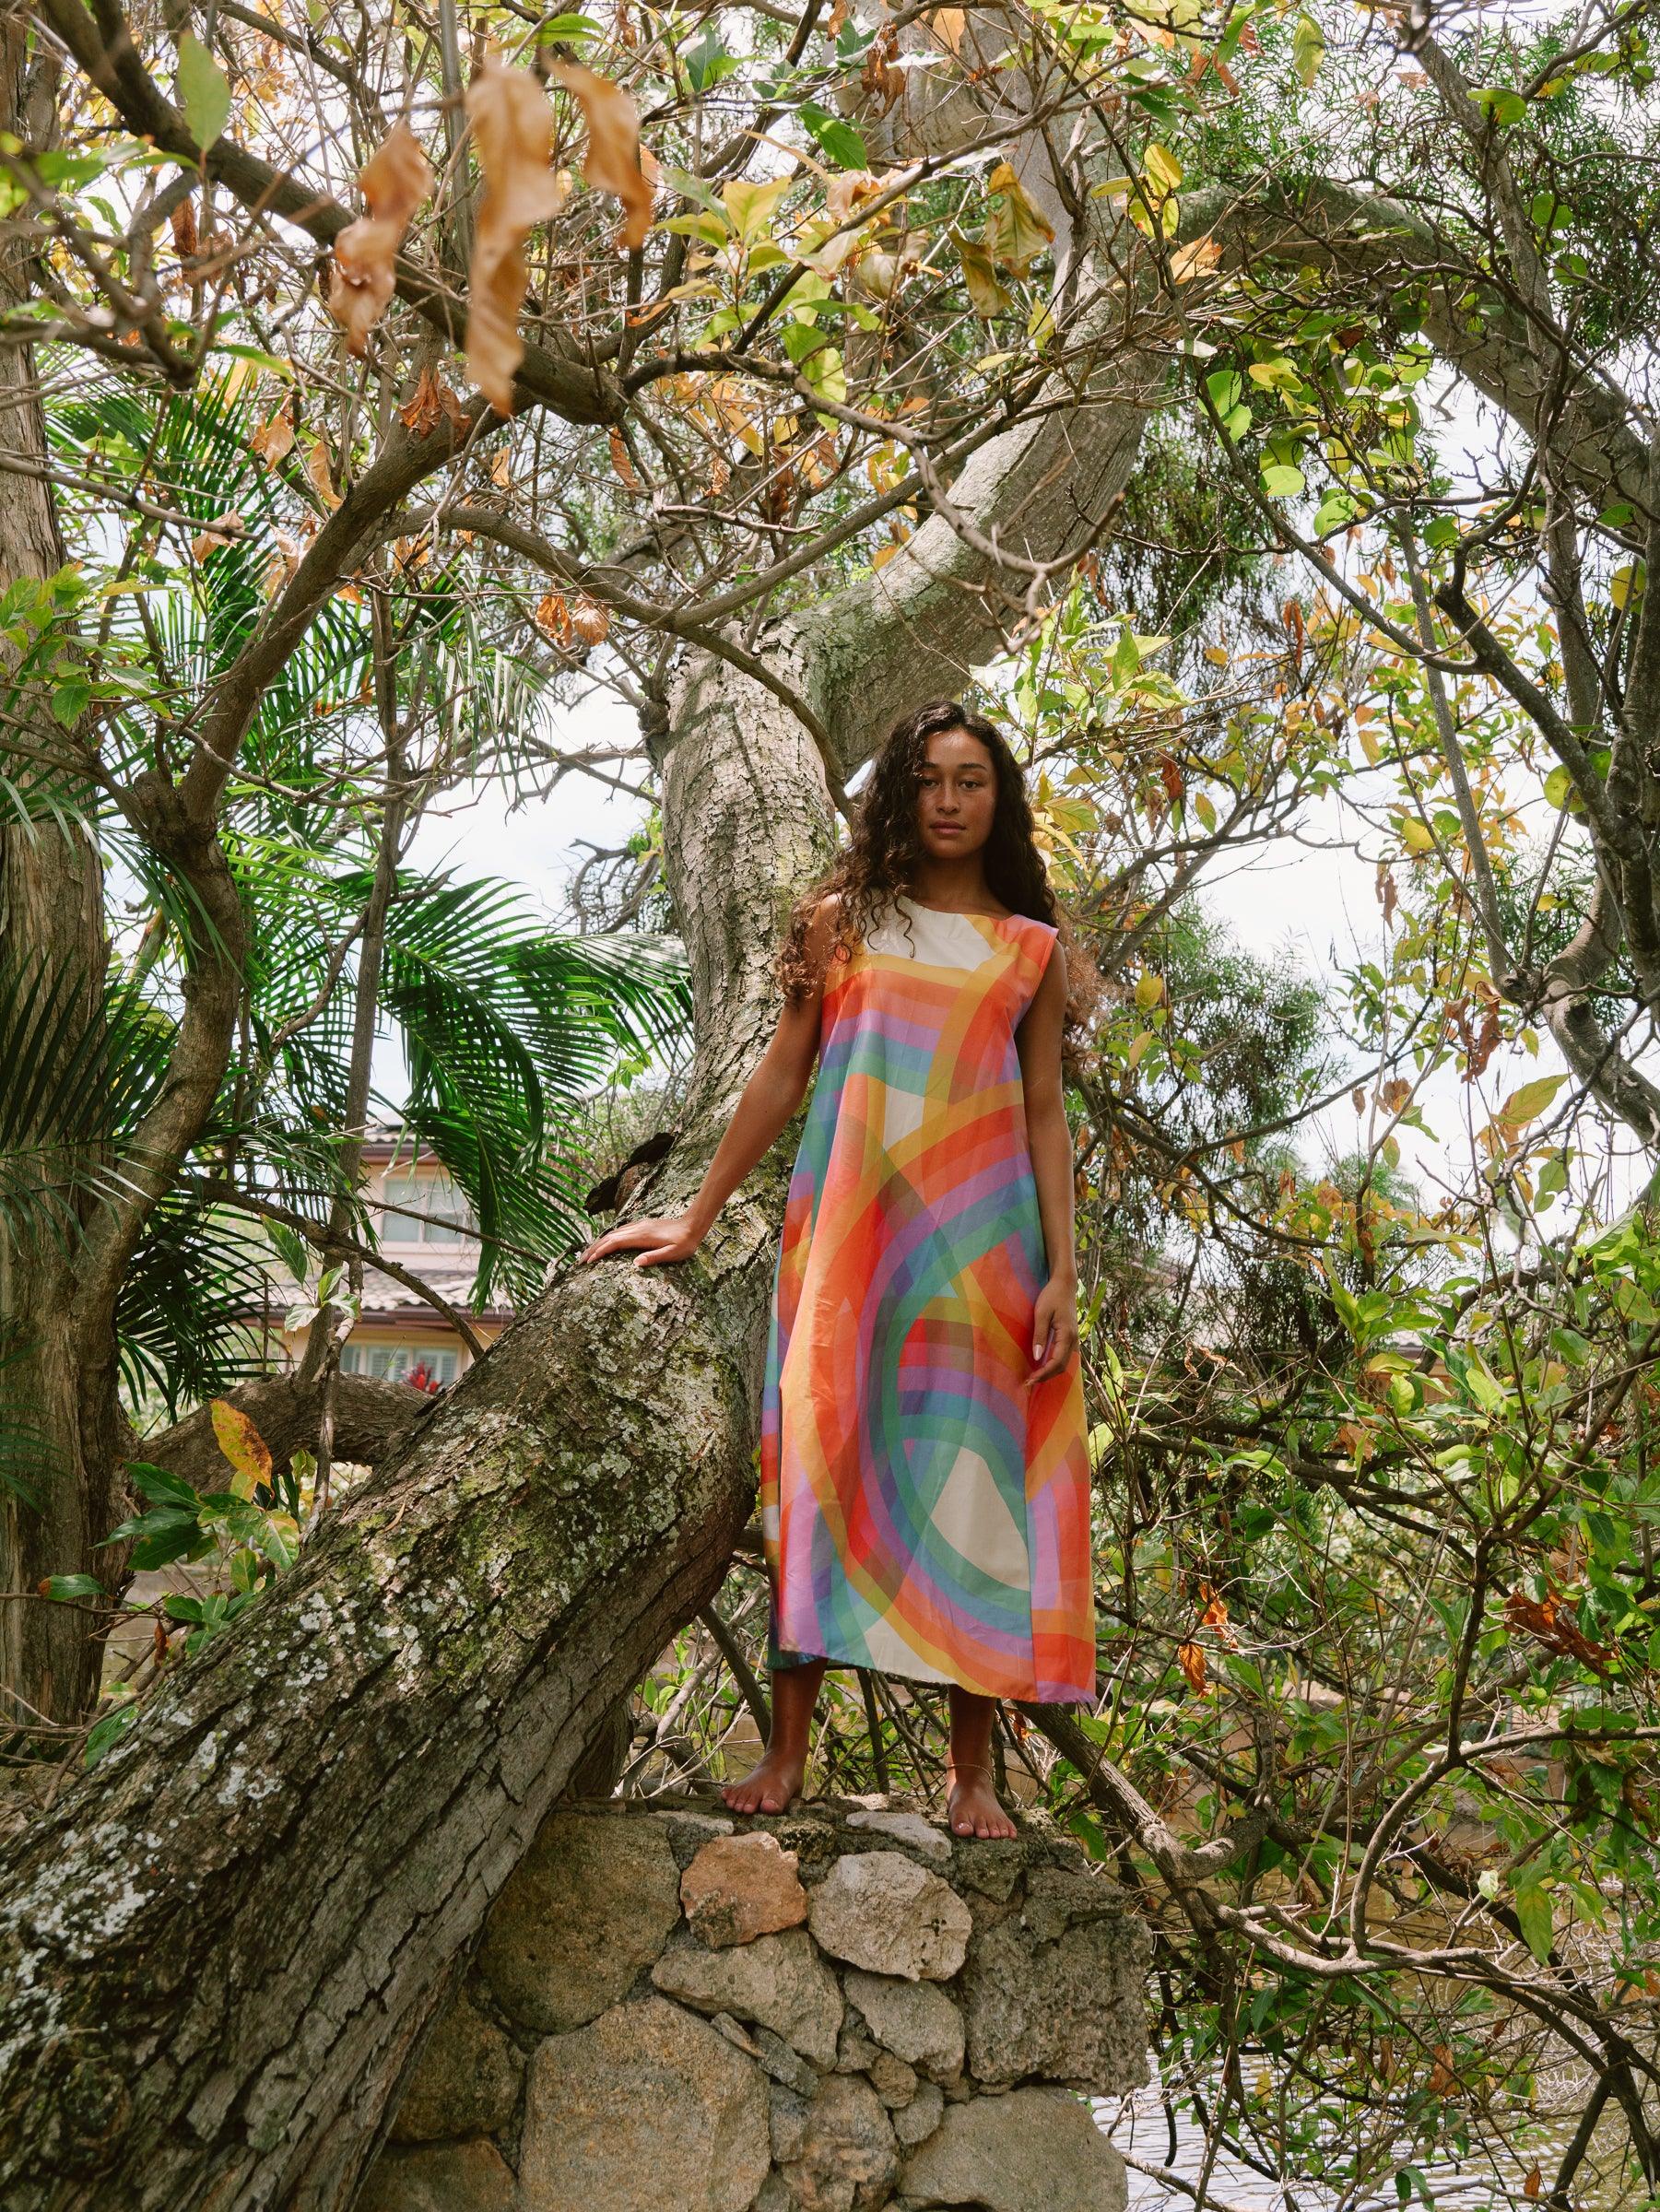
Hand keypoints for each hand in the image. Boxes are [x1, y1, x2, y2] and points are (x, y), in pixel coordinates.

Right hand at [579, 1212, 704, 1268]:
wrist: (694, 1225)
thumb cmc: (685, 1242)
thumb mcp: (674, 1253)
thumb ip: (655, 1257)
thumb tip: (636, 1263)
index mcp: (641, 1236)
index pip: (614, 1243)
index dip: (600, 1251)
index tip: (588, 1261)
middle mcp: (637, 1228)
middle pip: (609, 1237)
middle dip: (593, 1248)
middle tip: (580, 1261)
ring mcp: (639, 1225)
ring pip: (613, 1233)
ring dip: (599, 1243)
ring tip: (589, 1254)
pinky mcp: (642, 1225)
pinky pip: (620, 1231)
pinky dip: (608, 1238)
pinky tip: (606, 1244)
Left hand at [1027, 1276, 1078, 1383]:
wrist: (1064, 1284)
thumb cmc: (1051, 1296)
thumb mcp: (1041, 1313)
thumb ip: (1040, 1335)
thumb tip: (1037, 1357)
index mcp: (1067, 1335)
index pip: (1057, 1362)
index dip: (1044, 1373)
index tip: (1030, 1379)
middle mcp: (1074, 1340)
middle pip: (1062, 1366)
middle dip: (1046, 1376)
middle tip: (1029, 1381)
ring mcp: (1074, 1339)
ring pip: (1064, 1363)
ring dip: (1050, 1372)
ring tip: (1035, 1376)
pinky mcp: (1070, 1337)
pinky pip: (1064, 1356)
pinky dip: (1054, 1364)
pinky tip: (1043, 1365)